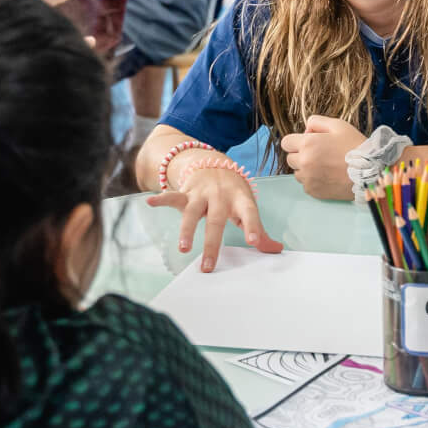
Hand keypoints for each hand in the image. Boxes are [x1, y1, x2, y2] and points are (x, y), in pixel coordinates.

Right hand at [146, 168, 283, 272]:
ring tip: (183, 247)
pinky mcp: (185, 192)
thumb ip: (259, 231)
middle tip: (208, 265)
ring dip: (187, 229)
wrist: (214, 162)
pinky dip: (162, 199)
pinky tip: (150, 202)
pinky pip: (172, 195)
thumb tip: (276, 250)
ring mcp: (201, 193)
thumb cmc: (233, 192)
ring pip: (192, 211)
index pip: (249, 213)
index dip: (253, 226)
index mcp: (240, 199)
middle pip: (216, 220)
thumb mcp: (247, 207)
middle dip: (212, 243)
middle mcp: (221, 196)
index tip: (254, 242)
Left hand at [279, 114, 364, 200]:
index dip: (296, 141)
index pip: (286, 143)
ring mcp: (308, 178)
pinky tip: (327, 176)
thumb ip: (317, 122)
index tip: (307, 143)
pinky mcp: (313, 191)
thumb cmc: (355, 147)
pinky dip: (313, 180)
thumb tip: (306, 129)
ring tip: (324, 166)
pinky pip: (306, 184)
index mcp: (308, 144)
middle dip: (300, 155)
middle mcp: (304, 162)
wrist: (369, 172)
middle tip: (319, 154)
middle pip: (290, 158)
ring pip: (297, 172)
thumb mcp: (338, 125)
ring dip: (306, 169)